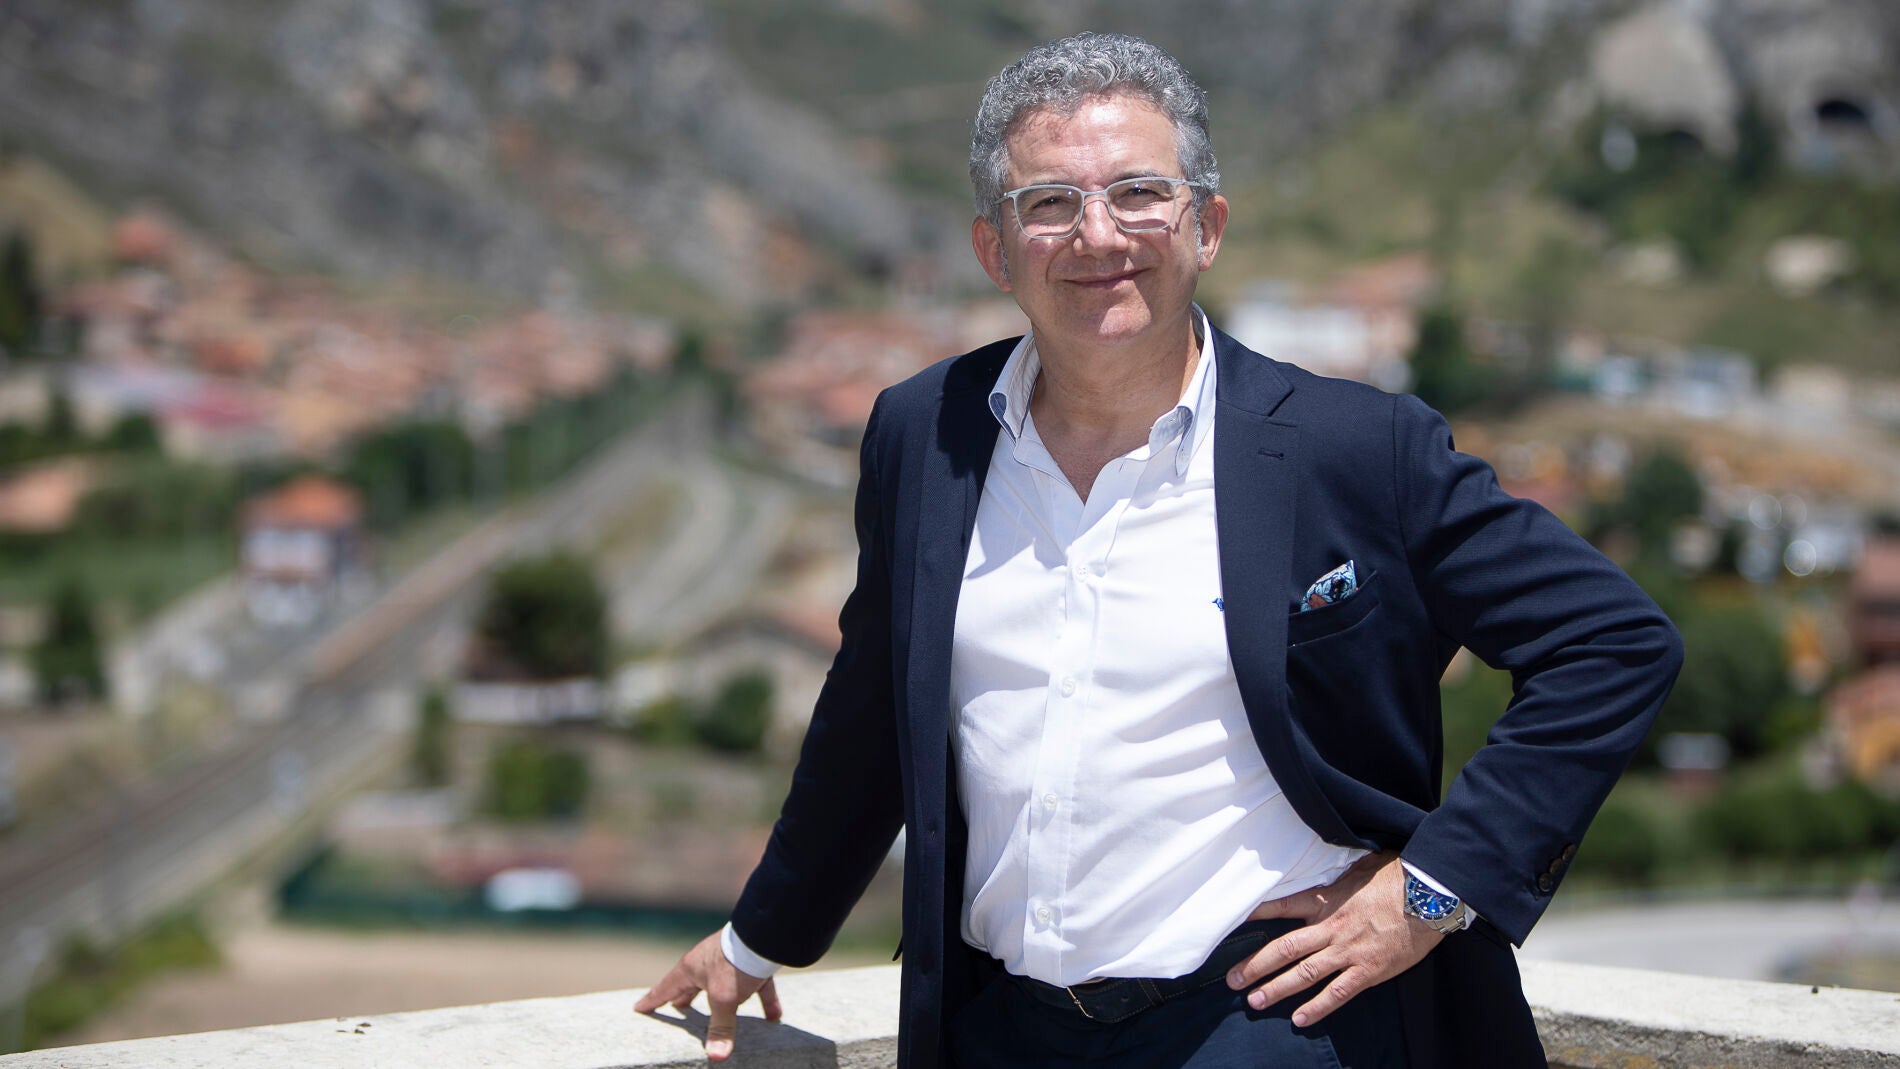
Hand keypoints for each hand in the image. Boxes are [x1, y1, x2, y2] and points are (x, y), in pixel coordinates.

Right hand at [634, 931, 781, 1061]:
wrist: (765, 935)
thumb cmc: (735, 963)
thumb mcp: (724, 999)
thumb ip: (721, 1028)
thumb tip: (717, 1057)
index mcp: (691, 969)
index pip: (665, 989)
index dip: (652, 1001)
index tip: (638, 1008)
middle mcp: (707, 962)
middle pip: (692, 985)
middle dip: (685, 998)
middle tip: (676, 1008)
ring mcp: (730, 961)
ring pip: (724, 985)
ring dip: (725, 1001)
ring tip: (721, 1014)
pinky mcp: (753, 963)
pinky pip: (757, 985)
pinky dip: (764, 999)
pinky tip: (774, 1016)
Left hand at [1225, 852, 1441, 1027]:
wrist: (1430, 895)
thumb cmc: (1398, 876)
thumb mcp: (1361, 866)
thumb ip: (1339, 875)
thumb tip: (1331, 865)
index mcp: (1326, 900)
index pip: (1282, 906)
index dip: (1256, 914)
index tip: (1233, 922)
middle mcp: (1330, 928)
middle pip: (1283, 949)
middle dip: (1255, 966)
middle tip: (1233, 980)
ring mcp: (1348, 952)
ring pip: (1304, 974)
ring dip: (1276, 990)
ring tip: (1254, 1002)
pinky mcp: (1368, 971)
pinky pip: (1337, 993)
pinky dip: (1317, 1008)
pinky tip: (1299, 1019)